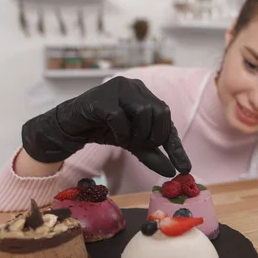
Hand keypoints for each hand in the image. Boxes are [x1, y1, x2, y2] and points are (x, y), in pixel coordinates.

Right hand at [21, 76, 190, 176]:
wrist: (73, 126)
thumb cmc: (104, 129)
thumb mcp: (132, 143)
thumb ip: (152, 154)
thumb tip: (172, 171)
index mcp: (145, 94)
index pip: (167, 119)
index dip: (175, 145)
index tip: (184, 168)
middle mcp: (134, 86)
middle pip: (161, 112)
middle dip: (153, 136)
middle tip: (139, 145)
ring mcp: (118, 88)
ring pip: (144, 112)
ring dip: (137, 134)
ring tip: (125, 138)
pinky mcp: (102, 97)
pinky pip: (120, 117)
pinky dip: (121, 132)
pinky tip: (114, 134)